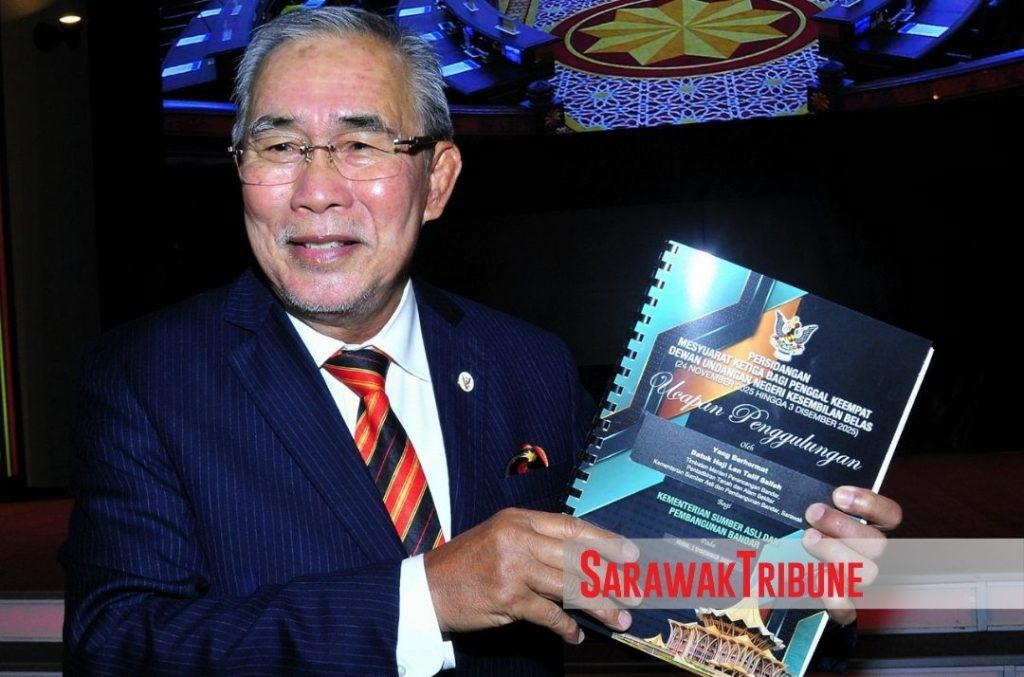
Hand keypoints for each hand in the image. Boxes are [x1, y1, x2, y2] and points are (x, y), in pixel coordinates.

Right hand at [423, 508, 635, 642]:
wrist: (428, 587)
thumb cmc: (468, 563)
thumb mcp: (501, 537)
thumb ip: (537, 541)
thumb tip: (584, 558)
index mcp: (520, 519)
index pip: (573, 527)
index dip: (606, 540)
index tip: (631, 553)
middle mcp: (518, 538)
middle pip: (578, 557)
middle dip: (612, 578)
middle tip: (636, 592)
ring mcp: (513, 567)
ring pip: (570, 586)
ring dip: (599, 605)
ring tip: (619, 618)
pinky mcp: (508, 597)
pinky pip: (549, 613)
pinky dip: (567, 627)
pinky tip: (577, 634)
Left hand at [803, 485, 902, 623]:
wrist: (771, 579)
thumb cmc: (792, 537)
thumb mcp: (804, 516)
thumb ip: (813, 506)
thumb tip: (804, 492)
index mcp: (866, 530)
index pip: (890, 516)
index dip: (870, 504)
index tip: (839, 495)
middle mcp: (869, 556)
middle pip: (877, 543)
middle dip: (842, 525)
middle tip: (813, 513)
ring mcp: (857, 583)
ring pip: (867, 572)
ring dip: (837, 553)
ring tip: (809, 540)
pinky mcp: (842, 609)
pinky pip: (847, 610)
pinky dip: (832, 596)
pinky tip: (815, 579)